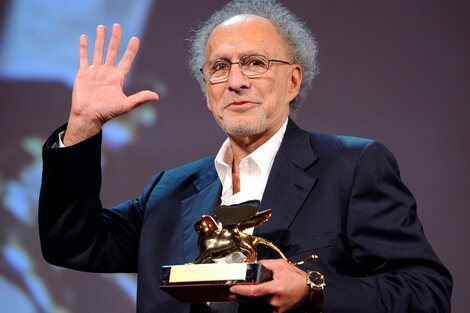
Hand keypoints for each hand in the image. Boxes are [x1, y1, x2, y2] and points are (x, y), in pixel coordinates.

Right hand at [64, 24, 158, 145]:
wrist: (88, 116)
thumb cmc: (107, 112)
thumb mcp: (126, 105)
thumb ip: (140, 99)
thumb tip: (156, 96)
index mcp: (118, 78)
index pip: (126, 60)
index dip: (131, 50)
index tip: (135, 39)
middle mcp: (107, 73)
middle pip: (112, 51)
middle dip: (115, 39)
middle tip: (118, 26)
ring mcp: (95, 72)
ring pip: (98, 51)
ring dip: (100, 39)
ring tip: (102, 27)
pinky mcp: (83, 74)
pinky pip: (83, 58)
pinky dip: (84, 47)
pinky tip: (85, 37)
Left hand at [230, 259, 309, 312]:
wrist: (309, 290)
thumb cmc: (295, 277)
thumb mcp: (280, 265)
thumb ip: (264, 264)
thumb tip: (251, 265)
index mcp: (276, 288)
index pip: (255, 291)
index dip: (242, 291)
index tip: (232, 288)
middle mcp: (275, 301)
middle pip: (252, 301)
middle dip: (239, 296)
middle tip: (228, 292)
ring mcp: (276, 310)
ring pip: (255, 306)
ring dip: (245, 301)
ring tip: (235, 295)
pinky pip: (262, 309)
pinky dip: (254, 304)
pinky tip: (249, 299)